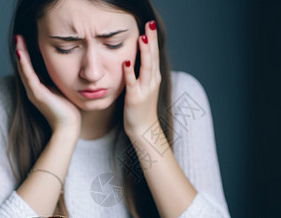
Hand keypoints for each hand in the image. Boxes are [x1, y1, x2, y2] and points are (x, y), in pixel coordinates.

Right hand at [15, 35, 80, 138]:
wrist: (68, 128)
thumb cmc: (68, 111)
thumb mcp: (62, 91)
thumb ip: (58, 81)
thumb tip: (64, 70)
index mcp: (39, 89)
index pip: (30, 68)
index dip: (27, 54)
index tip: (26, 40)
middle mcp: (33, 90)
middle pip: (24, 66)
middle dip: (21, 50)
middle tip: (19, 36)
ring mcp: (34, 92)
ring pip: (24, 69)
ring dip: (20, 54)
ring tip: (18, 40)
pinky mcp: (37, 94)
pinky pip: (29, 76)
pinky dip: (24, 64)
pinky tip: (21, 53)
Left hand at [123, 21, 160, 137]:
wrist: (144, 129)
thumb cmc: (142, 108)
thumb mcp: (145, 87)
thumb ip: (143, 73)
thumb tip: (138, 59)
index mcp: (154, 78)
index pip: (154, 54)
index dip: (152, 40)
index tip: (150, 25)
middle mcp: (152, 81)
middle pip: (152, 57)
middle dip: (151, 40)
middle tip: (150, 24)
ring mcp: (145, 90)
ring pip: (146, 67)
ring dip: (144, 52)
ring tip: (142, 38)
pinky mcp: (135, 98)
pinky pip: (132, 83)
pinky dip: (129, 72)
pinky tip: (126, 62)